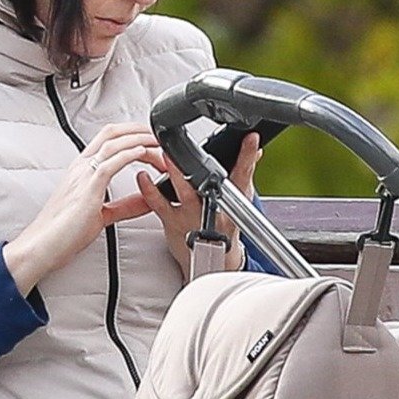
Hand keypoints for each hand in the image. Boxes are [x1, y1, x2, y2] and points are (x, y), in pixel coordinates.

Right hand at [4, 123, 171, 290]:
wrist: (43, 245)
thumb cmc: (63, 232)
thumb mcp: (101, 215)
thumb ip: (124, 206)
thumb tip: (145, 201)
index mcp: (81, 170)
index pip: (107, 139)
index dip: (131, 134)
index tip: (150, 139)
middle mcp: (81, 167)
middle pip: (112, 133)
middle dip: (138, 129)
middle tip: (159, 134)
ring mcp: (83, 174)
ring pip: (114, 144)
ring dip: (139, 140)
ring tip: (158, 143)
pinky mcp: (87, 187)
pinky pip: (110, 163)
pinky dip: (128, 154)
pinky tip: (142, 152)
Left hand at [142, 135, 261, 258]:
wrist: (208, 259)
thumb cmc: (222, 227)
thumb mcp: (238, 201)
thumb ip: (243, 173)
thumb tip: (255, 151)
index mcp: (233, 200)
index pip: (244, 173)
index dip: (248, 155)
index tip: (251, 139)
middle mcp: (213, 208)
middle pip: (213, 184)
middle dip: (206, 168)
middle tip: (196, 150)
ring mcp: (192, 215)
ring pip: (185, 193)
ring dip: (175, 174)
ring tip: (166, 156)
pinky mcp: (172, 222)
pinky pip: (158, 204)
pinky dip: (148, 189)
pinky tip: (143, 176)